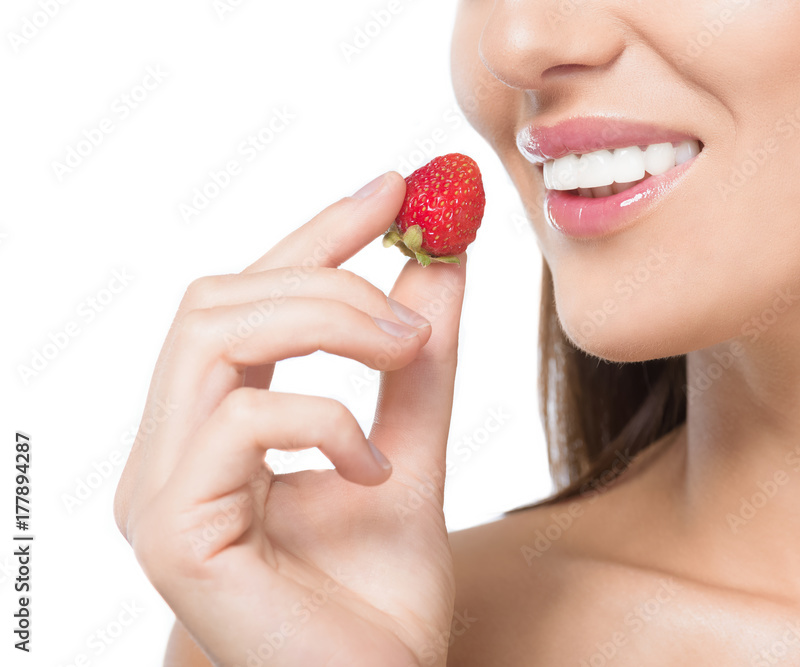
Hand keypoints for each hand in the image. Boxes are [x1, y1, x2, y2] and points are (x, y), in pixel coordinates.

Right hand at [115, 172, 464, 666]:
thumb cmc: (378, 599)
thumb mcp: (411, 454)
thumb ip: (416, 367)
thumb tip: (438, 261)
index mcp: (212, 433)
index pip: (246, 300)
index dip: (314, 233)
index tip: (394, 191)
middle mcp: (168, 454)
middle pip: (217, 300)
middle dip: (326, 273)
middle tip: (417, 289)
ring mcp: (159, 492)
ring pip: (214, 335)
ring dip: (327, 321)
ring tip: (407, 352)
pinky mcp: (173, 531)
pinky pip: (242, 419)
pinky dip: (326, 422)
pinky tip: (372, 472)